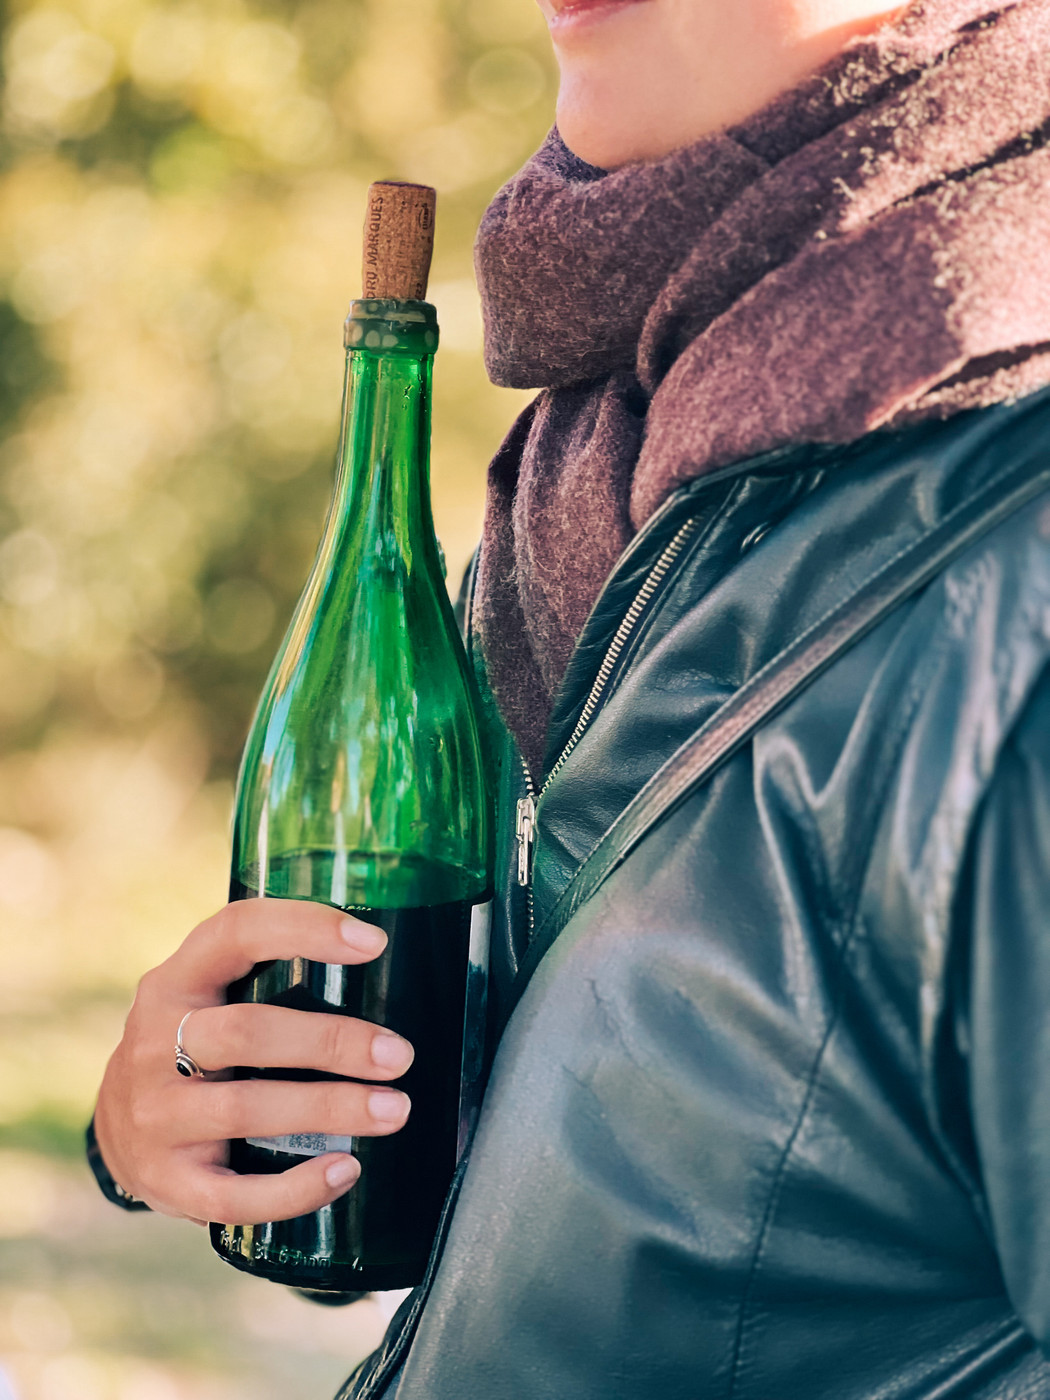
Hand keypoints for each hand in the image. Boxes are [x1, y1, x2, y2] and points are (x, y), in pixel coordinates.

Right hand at [93, 899, 413, 1226]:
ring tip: (394, 1110)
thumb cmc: (194, 1049)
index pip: (235, 933)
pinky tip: (345, 1171)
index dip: (304, 929)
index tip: (373, 943)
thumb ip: (271, 978)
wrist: (115, 1132)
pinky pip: (233, 1195)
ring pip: (244, 1109)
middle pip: (245, 1031)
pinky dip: (295, 1189)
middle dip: (330, 1041)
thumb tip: (390, 973)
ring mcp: (154, 1115)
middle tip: (398, 1055)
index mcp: (178, 981)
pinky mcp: (165, 1181)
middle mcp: (153, 1042)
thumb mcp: (209, 998)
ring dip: (328, 1108)